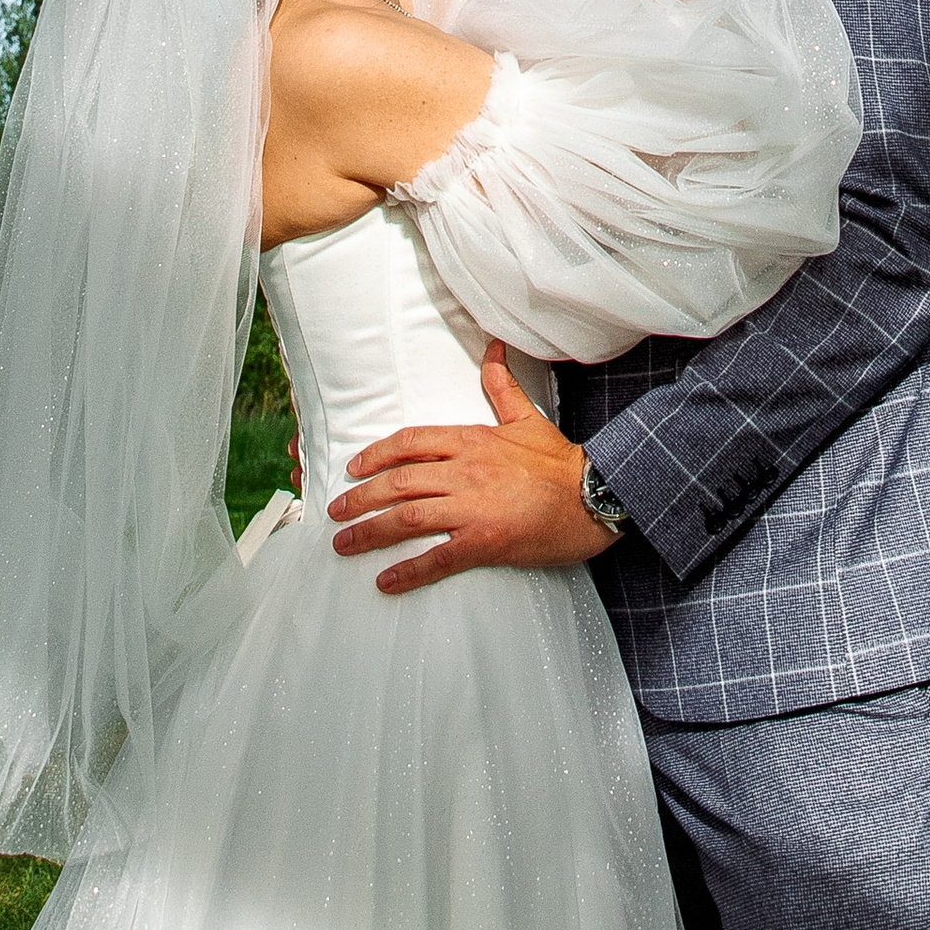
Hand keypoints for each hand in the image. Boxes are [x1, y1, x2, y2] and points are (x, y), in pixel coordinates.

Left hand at [329, 340, 613, 592]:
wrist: (594, 496)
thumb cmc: (560, 461)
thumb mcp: (526, 417)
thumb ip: (501, 386)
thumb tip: (492, 348)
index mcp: (472, 440)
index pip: (411, 442)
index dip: (377, 455)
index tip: (354, 468)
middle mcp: (465, 471)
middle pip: (399, 481)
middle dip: (361, 496)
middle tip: (335, 511)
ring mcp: (473, 507)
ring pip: (408, 518)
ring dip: (370, 531)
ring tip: (345, 543)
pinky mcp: (486, 541)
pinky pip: (437, 558)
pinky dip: (408, 571)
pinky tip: (386, 581)